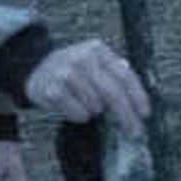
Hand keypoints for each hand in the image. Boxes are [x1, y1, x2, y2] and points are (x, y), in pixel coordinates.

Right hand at [25, 39, 152, 128]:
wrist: (35, 67)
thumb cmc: (74, 69)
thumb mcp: (95, 62)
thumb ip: (116, 74)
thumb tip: (137, 102)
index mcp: (97, 50)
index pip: (124, 75)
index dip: (138, 96)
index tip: (145, 114)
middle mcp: (82, 58)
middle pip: (113, 93)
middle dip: (126, 115)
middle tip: (135, 130)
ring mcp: (65, 74)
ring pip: (95, 106)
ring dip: (95, 111)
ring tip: (86, 103)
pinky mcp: (51, 90)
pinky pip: (78, 114)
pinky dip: (79, 115)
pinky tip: (73, 106)